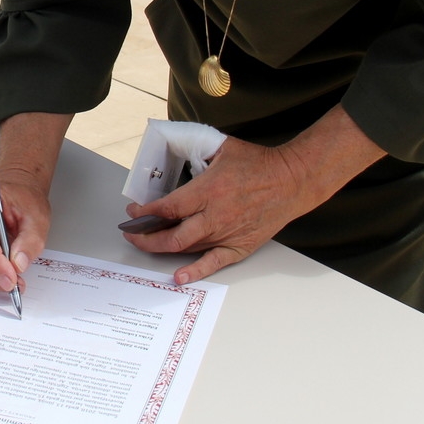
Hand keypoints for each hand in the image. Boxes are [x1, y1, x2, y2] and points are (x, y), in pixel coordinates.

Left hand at [119, 137, 313, 284]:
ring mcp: (227, 233)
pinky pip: (213, 263)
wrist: (291, 181)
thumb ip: (195, 150)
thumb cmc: (259, 164)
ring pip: (187, 248)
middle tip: (132, 235)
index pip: (168, 207)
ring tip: (146, 246)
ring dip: (162, 248)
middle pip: (171, 235)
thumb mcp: (222, 147)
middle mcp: (215, 215)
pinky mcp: (239, 246)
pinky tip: (179, 277)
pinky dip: (194, 272)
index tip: (134, 212)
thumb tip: (172, 147)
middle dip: (145, 237)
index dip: (146, 213)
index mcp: (208, 190)